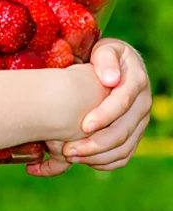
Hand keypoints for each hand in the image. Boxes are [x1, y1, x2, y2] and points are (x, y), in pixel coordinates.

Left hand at [27, 38, 151, 176]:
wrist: (119, 65)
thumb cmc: (105, 55)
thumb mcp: (105, 49)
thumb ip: (106, 60)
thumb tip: (111, 79)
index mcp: (136, 82)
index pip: (122, 103)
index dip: (104, 116)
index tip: (84, 125)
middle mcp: (142, 105)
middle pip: (123, 131)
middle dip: (95, 143)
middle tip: (68, 150)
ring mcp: (140, 121)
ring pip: (124, 147)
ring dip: (97, 156)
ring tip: (71, 157)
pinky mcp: (134, 133)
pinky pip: (124, 154)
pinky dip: (106, 161)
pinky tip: (85, 161)